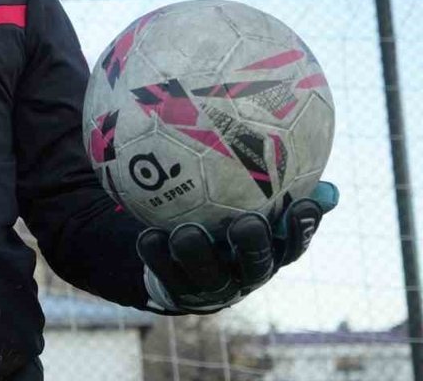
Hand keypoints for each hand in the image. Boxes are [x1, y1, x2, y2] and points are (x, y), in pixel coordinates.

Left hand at [139, 181, 338, 313]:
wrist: (180, 265)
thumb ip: (281, 191)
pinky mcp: (178, 291)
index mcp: (268, 255)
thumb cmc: (223, 224)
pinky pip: (166, 273)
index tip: (303, 204)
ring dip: (198, 253)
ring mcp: (212, 286)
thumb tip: (329, 186)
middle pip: (255, 266)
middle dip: (252, 246)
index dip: (301, 229)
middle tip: (247, 223)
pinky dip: (156, 254)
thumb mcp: (253, 209)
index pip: (293, 245)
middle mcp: (244, 275)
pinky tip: (148, 236)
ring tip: (186, 232)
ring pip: (208, 274)